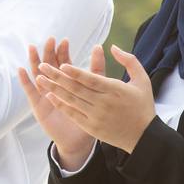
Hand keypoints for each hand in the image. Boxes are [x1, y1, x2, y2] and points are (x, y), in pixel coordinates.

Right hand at [17, 39, 96, 169]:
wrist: (79, 141)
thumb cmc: (88, 115)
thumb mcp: (94, 90)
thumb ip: (96, 69)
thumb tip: (99, 46)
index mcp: (67, 82)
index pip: (63, 62)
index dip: (62, 51)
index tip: (64, 41)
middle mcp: (54, 86)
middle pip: (49, 65)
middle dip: (49, 52)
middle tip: (50, 40)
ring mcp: (44, 94)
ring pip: (37, 74)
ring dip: (34, 61)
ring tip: (32, 48)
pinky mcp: (38, 105)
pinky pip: (30, 92)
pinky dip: (25, 81)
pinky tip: (21, 70)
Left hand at [34, 45, 156, 154]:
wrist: (144, 137)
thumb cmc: (143, 105)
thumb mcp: (142, 80)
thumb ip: (129, 60)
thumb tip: (112, 47)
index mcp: (115, 90)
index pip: (91, 79)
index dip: (75, 72)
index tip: (61, 63)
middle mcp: (104, 103)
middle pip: (76, 88)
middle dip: (57, 76)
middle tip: (42, 66)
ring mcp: (96, 116)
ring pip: (71, 100)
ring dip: (53, 88)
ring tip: (40, 78)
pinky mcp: (91, 127)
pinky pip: (72, 114)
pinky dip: (60, 104)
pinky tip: (49, 95)